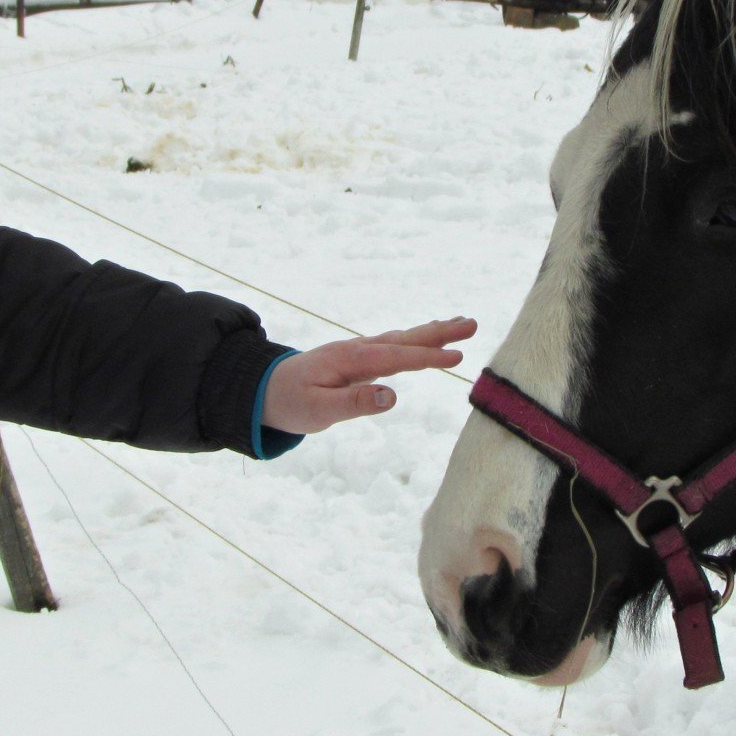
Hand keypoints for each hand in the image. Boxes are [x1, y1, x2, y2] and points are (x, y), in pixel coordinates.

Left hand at [261, 317, 476, 433]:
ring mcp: (358, 351)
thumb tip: (391, 396)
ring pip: (401, 339)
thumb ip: (355, 403)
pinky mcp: (357, 358)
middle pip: (406, 339)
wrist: (263, 389)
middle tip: (472, 324)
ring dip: (431, 332)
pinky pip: (393, 345)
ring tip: (459, 324)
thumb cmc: (290, 403)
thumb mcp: (318, 411)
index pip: (399, 359)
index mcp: (352, 360)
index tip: (458, 358)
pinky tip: (425, 338)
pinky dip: (414, 339)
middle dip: (439, 333)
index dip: (429, 359)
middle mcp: (358, 349)